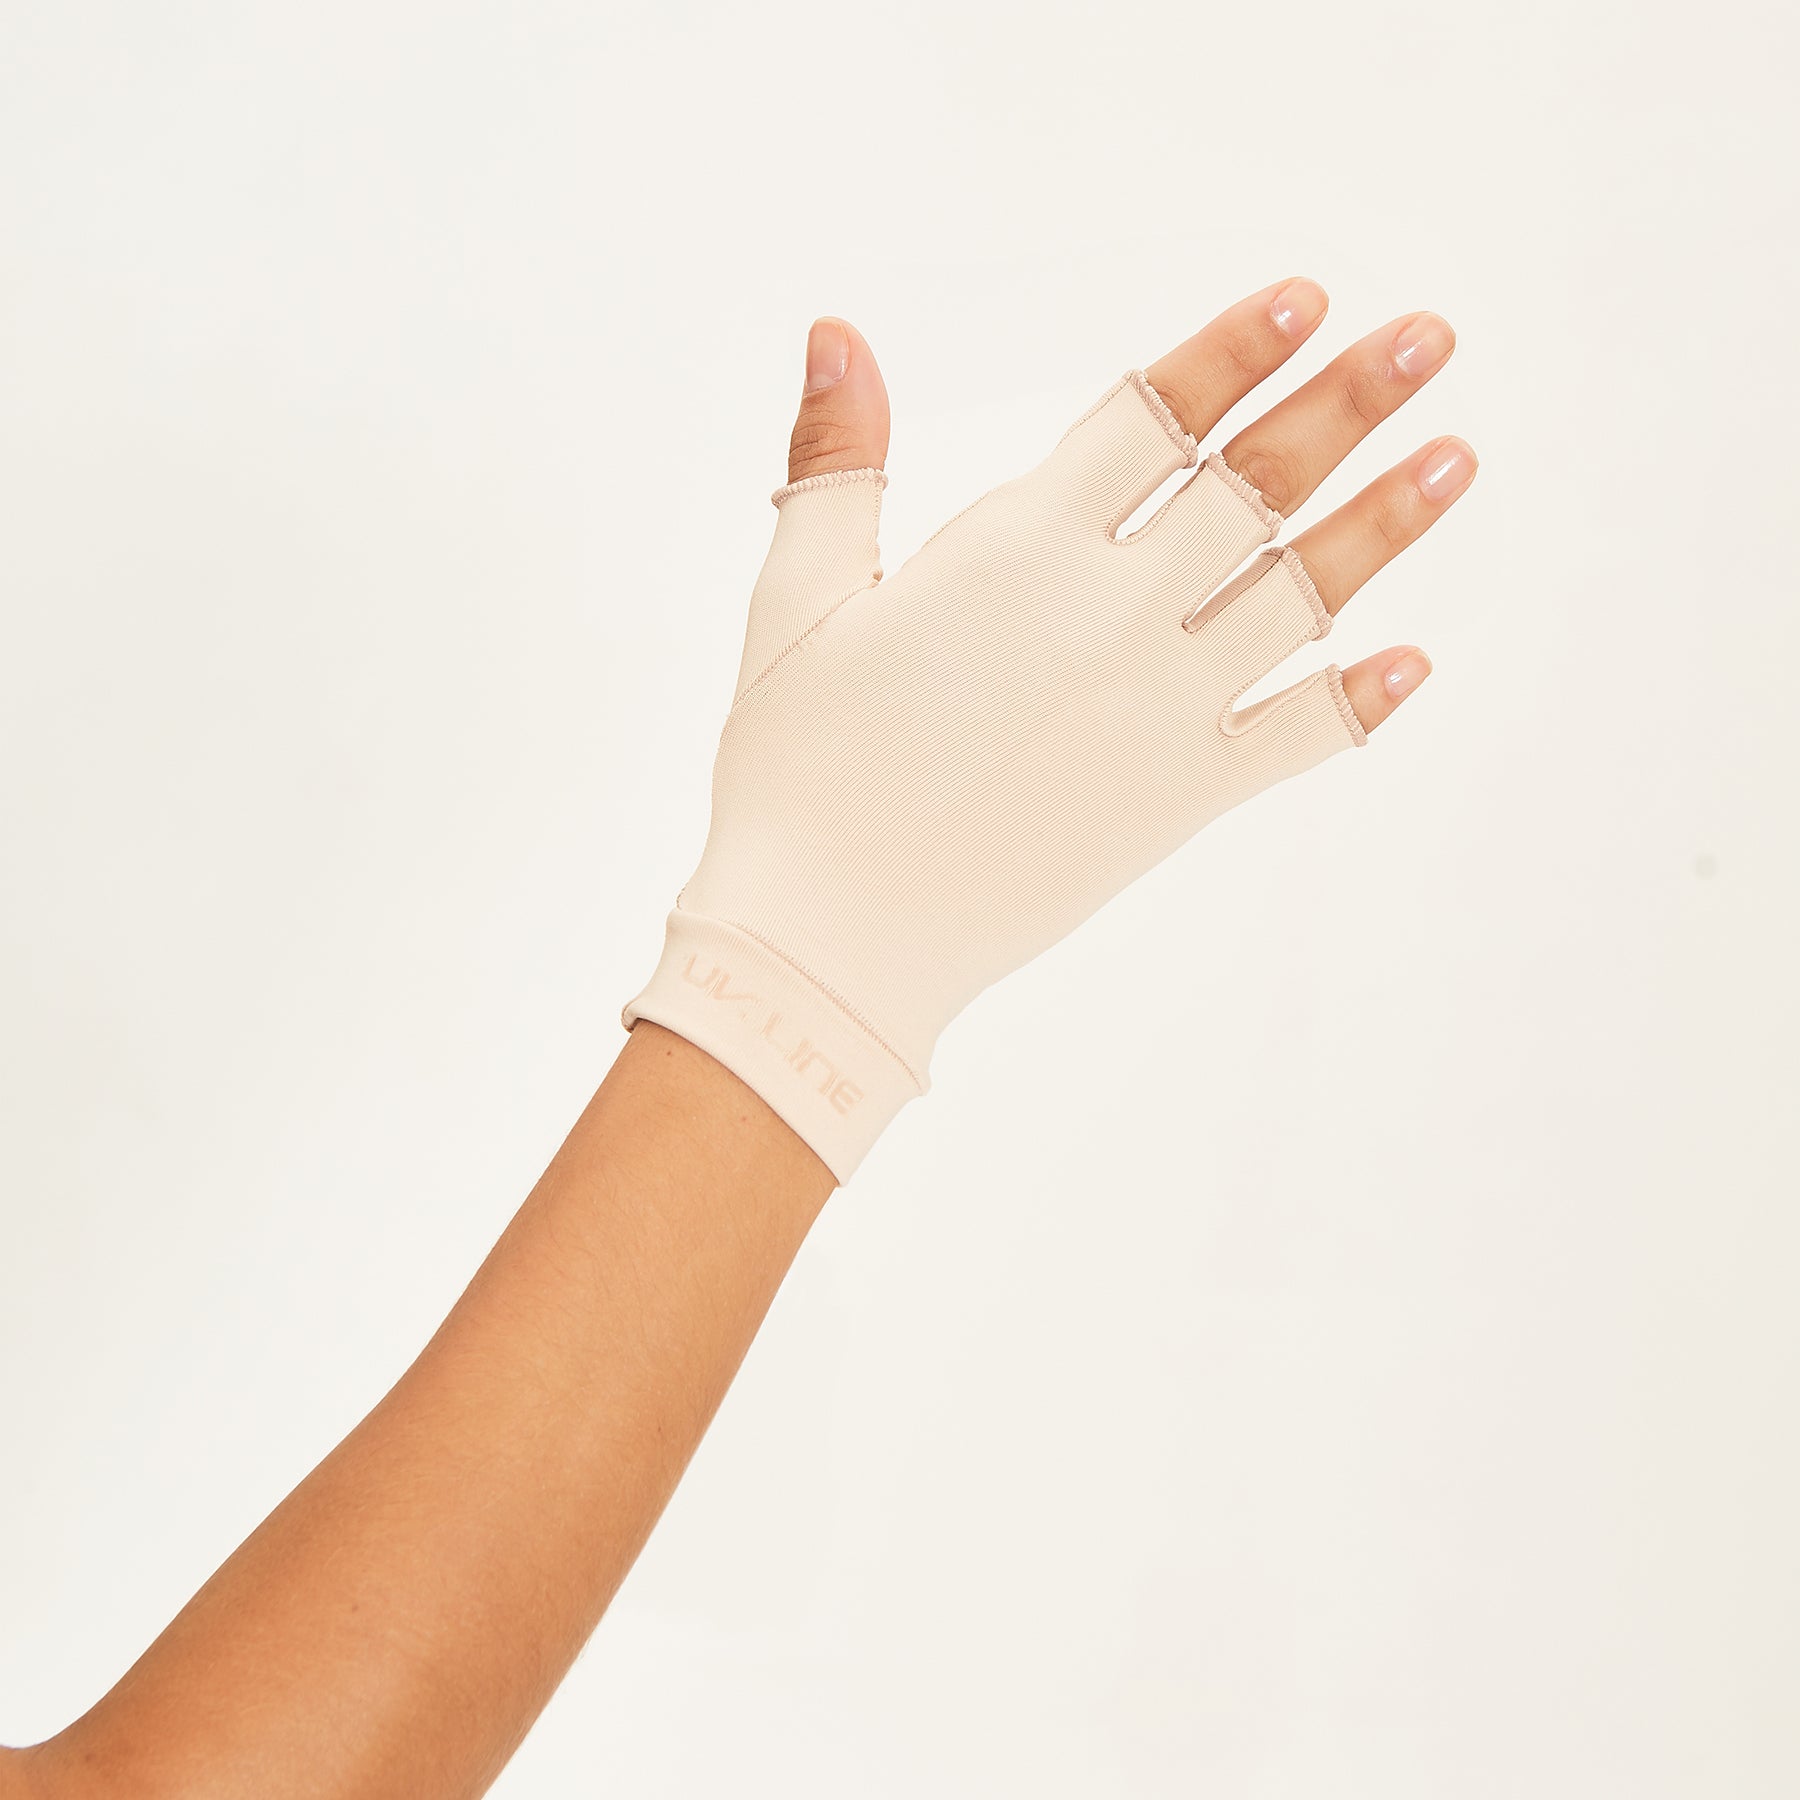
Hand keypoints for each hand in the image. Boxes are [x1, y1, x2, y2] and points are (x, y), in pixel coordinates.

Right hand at [625, 285, 1475, 1179]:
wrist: (831, 939)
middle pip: (1255, 483)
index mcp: (1018, 545)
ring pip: (1302, 594)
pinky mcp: (1179, 799)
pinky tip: (1415, 662)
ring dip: (1387, 523)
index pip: (1154, 416)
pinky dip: (1360, 702)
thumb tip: (837, 331)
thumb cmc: (797, 768)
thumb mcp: (799, 597)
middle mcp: (1113, 613)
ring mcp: (1162, 708)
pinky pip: (1296, 737)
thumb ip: (838, 460)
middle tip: (1428, 337)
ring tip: (1459, 456)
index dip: (1232, 350)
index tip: (1307, 297)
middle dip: (1348, 400)